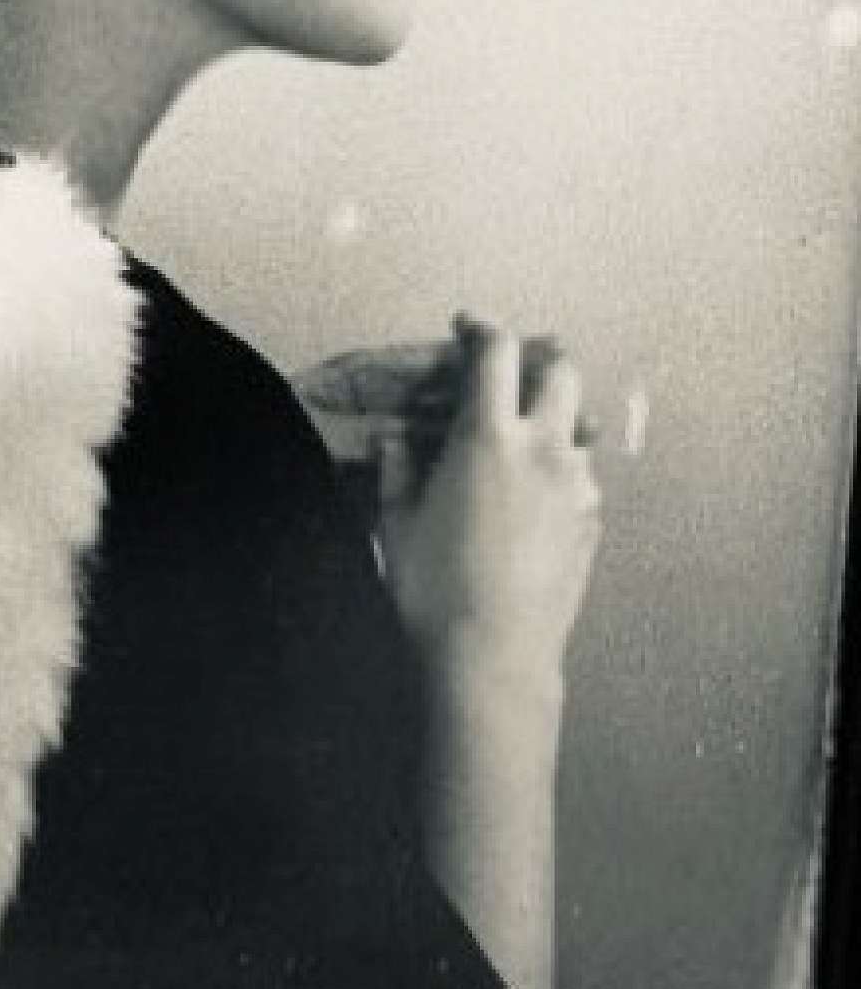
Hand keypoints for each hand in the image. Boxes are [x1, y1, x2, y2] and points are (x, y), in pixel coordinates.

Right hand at [375, 316, 602, 682]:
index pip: (495, 353)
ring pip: (574, 427)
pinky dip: (557, 472)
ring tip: (517, 448)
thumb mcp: (395, 523)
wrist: (492, 660)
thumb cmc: (431, 591)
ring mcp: (575, 487)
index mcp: (487, 437)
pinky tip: (530, 503)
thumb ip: (397, 469)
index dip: (480, 329)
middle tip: (508, 373)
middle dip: (536, 359)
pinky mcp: (593, 524)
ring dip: (549, 422)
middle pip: (560, 370)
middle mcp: (542, 450)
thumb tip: (397, 440)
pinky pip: (579, 478)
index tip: (466, 328)